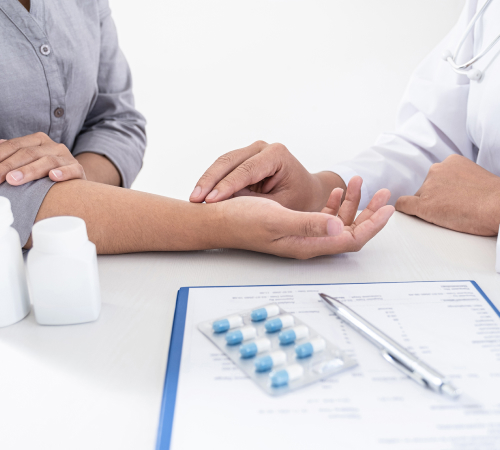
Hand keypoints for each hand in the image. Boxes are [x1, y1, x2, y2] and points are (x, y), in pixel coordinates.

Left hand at [0, 133, 85, 185]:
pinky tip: (53, 177)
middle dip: (9, 165)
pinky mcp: (78, 169)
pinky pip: (71, 169)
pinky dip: (63, 173)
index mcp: (37, 140)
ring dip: (29, 171)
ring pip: (47, 161)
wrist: (75, 178)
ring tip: (14, 180)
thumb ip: (13, 155)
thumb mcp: (29, 161)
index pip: (14, 145)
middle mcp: (52, 145)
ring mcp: (66, 157)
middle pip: (28, 153)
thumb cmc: (47, 172)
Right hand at [190, 140, 345, 211]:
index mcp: (277, 154)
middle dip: (211, 181)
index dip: (227, 186)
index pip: (246, 170)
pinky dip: (210, 181)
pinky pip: (222, 168)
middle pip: (230, 161)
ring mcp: (252, 151)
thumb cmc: (300, 200)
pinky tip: (199, 194)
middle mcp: (263, 148)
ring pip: (222, 162)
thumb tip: (228, 203)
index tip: (211, 201)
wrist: (306, 192)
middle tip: (195, 200)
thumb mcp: (282, 205)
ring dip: (207, 181)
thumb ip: (257, 202)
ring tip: (193, 199)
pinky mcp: (243, 159)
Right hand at [217, 176, 393, 258]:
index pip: (351, 239)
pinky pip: (321, 217)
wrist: (215, 220)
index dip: (373, 225)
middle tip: (383, 194)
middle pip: (349, 232)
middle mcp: (307, 241)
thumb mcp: (276, 219)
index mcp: (307, 243)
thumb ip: (308, 224)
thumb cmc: (241, 220)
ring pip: (337, 223)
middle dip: (369, 213)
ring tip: (359, 183)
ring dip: (352, 204)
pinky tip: (335, 191)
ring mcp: (300, 233)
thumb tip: (340, 226)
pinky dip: (334, 204)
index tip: (388, 207)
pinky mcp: (292, 224)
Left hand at [395, 154, 499, 235]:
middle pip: (426, 187)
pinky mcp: (423, 205)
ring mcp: (428, 187)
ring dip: (427, 207)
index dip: (442, 190)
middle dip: (434, 198)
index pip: (436, 177)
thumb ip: (459, 180)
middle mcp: (436, 170)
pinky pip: (403, 205)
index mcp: (451, 162)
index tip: (450, 198)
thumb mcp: (475, 177)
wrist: (498, 206)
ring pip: (418, 198)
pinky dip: (404, 210)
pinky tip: (408, 215)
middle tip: (452, 209)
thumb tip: (454, 192)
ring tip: (448, 216)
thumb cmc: (494, 198)